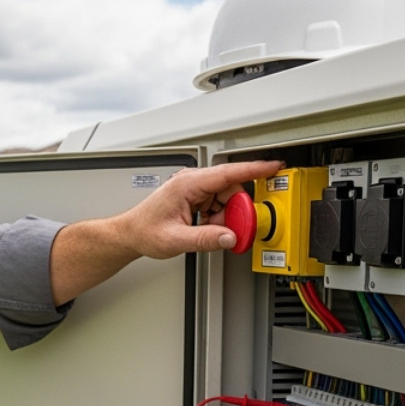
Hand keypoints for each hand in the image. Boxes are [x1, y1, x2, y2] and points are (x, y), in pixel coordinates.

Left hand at [48, 159, 281, 303]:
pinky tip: (204, 230)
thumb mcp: (176, 239)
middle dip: (235, 211)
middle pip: (230, 190)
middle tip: (234, 229)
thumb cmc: (145, 230)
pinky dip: (217, 220)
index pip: (228, 172)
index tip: (274, 165)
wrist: (130, 233)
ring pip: (225, 200)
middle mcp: (192, 182)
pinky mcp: (195, 199)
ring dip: (224, 218)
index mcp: (188, 183)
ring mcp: (194, 190)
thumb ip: (205, 239)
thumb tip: (229, 237)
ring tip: (207, 232)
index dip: (254, 168)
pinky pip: (217, 207)